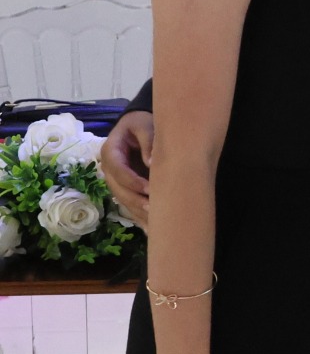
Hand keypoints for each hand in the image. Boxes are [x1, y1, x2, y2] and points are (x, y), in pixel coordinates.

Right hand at [102, 111, 154, 226]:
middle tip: (155, 210)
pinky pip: (131, 205)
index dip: (131, 180)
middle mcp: (110, 169)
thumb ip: (149, 139)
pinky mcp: (127, 189)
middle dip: (135, 201)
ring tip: (156, 224)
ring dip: (138, 213)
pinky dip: (141, 218)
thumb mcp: (145, 124)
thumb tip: (151, 162)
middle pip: (118, 189)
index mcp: (111, 151)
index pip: (117, 169)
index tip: (149, 188)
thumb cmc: (144, 123)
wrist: (143, 126)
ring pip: (124, 200)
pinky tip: (152, 230)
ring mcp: (117, 181)